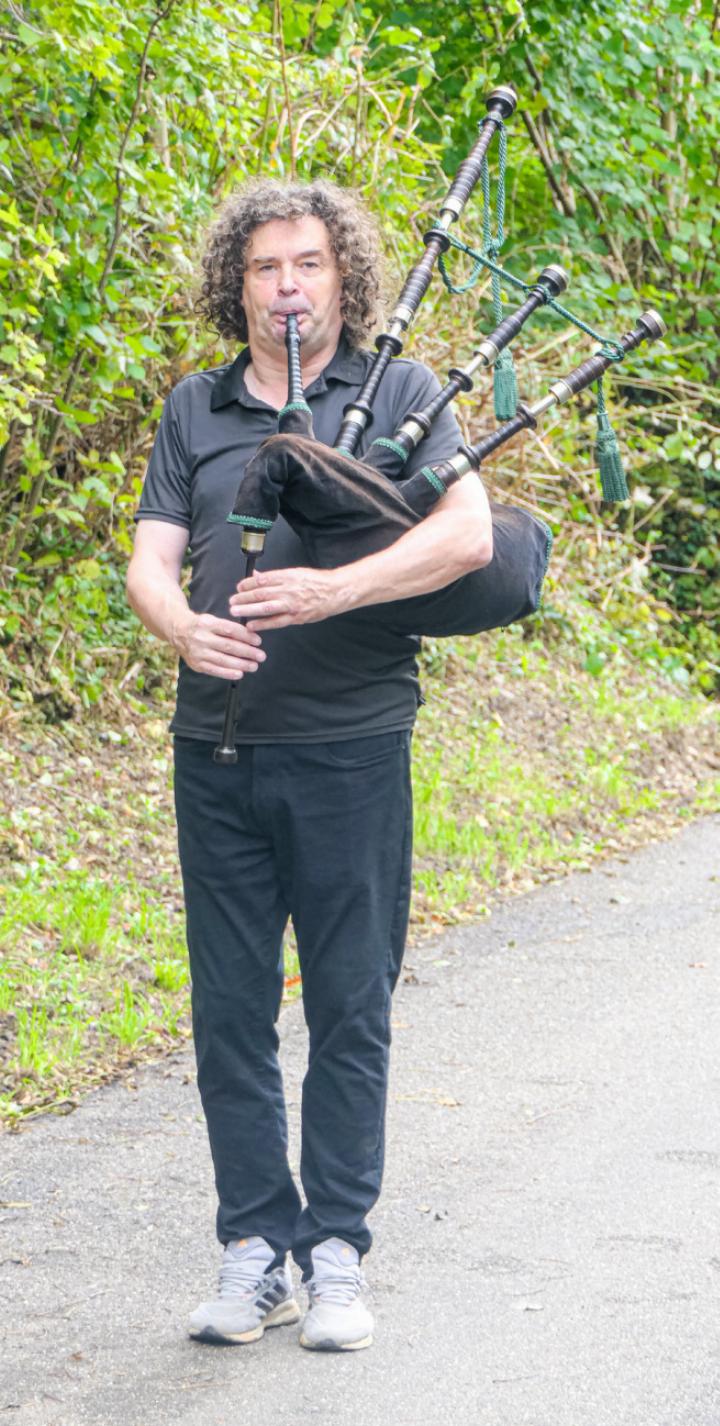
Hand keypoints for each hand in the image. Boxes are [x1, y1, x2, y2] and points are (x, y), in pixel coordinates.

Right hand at [172, 612, 265, 679]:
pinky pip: (214, 670)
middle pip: (228, 646)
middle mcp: (201, 638)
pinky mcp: (196, 664)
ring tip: (254, 665)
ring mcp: (198, 652)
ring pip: (223, 659)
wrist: (178, 631)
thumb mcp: (213, 620)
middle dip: (247, 652)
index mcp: (207, 623)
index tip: (258, 641)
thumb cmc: (202, 626)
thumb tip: (251, 636)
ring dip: (241, 664)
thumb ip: (229, 628)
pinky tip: (240, 674)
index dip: (246, 636)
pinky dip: (228, 673)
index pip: (230, 630)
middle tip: (261, 656)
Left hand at [228, 567, 347, 629]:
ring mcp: (291, 604)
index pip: (261, 580)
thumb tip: (256, 576)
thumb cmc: (315, 581)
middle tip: (232, 601)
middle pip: (260, 593)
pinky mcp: (296, 617)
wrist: (335, 592)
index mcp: (286, 576)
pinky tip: (251, 625)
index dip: (247, 584)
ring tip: (235, 611)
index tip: (239, 587)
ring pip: (265, 607)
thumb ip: (274, 576)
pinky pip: (276, 622)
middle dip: (243, 597)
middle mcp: (287, 589)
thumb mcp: (295, 573)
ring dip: (247, 610)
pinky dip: (262, 624)